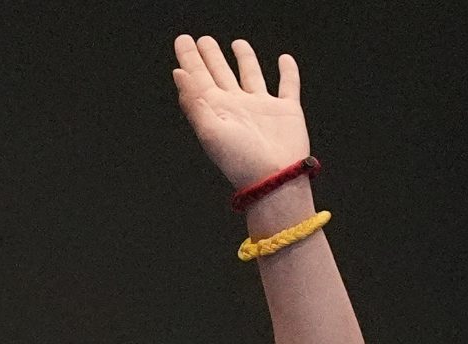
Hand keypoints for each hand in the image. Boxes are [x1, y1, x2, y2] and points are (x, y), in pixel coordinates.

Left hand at [172, 35, 310, 188]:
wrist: (274, 179)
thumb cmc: (240, 161)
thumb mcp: (210, 131)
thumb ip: (194, 102)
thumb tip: (178, 73)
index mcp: (217, 110)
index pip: (199, 78)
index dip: (190, 59)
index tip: (182, 40)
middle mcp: (238, 106)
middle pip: (221, 74)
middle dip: (210, 56)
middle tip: (202, 40)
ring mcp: (262, 107)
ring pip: (251, 75)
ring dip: (245, 59)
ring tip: (237, 43)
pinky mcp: (287, 111)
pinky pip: (288, 85)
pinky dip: (288, 72)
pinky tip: (284, 59)